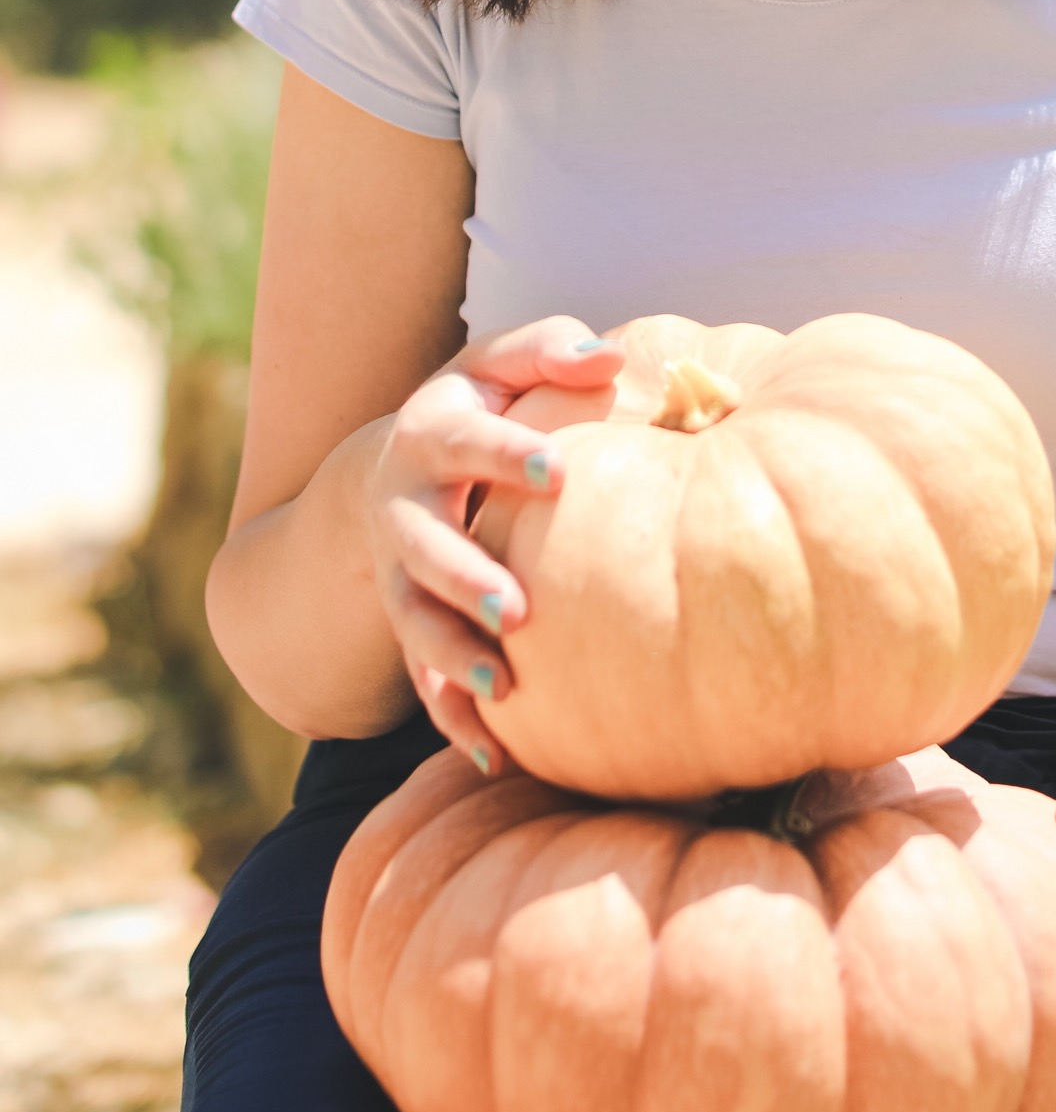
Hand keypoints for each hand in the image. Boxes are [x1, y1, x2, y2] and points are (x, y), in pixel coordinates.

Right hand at [365, 316, 622, 771]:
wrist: (388, 476)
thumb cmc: (475, 411)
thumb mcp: (497, 369)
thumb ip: (546, 353)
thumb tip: (611, 357)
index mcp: (429, 437)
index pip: (462, 442)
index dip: (502, 455)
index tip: (557, 472)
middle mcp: (403, 511)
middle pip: (423, 547)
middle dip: (464, 578)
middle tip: (516, 612)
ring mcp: (398, 575)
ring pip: (415, 622)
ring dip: (452, 657)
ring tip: (502, 690)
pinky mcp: (409, 625)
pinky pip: (424, 679)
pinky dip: (453, 718)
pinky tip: (494, 758)